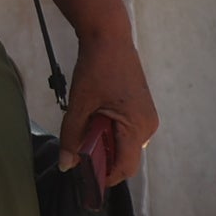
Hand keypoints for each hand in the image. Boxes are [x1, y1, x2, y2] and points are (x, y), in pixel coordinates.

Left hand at [59, 30, 157, 181]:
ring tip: (85, 129)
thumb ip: (72, 136)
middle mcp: (148, 126)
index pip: (125, 167)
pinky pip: (127, 132)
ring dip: (105, 145)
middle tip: (77, 151)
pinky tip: (95, 120)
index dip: (105, 178)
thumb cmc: (96, 68)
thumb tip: (67, 167)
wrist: (109, 36)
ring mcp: (148, 117)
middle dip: (102, 160)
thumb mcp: (80, 104)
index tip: (84, 179)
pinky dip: (111, 133)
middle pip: (125, 158)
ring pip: (125, 146)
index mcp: (137, 127)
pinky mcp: (142, 109)